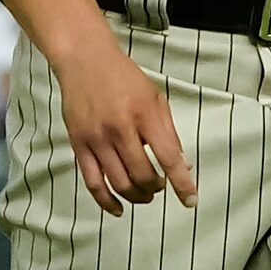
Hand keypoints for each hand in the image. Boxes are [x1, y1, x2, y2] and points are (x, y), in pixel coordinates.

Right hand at [54, 34, 194, 214]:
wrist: (85, 60)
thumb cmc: (125, 79)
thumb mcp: (156, 98)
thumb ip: (169, 133)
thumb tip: (182, 166)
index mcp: (145, 115)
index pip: (168, 157)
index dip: (181, 183)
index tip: (190, 200)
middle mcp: (120, 129)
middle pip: (142, 176)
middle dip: (156, 188)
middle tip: (160, 186)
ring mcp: (97, 139)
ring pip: (120, 183)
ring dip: (137, 196)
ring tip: (145, 194)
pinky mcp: (79, 145)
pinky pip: (93, 182)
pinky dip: (107, 201)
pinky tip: (119, 208)